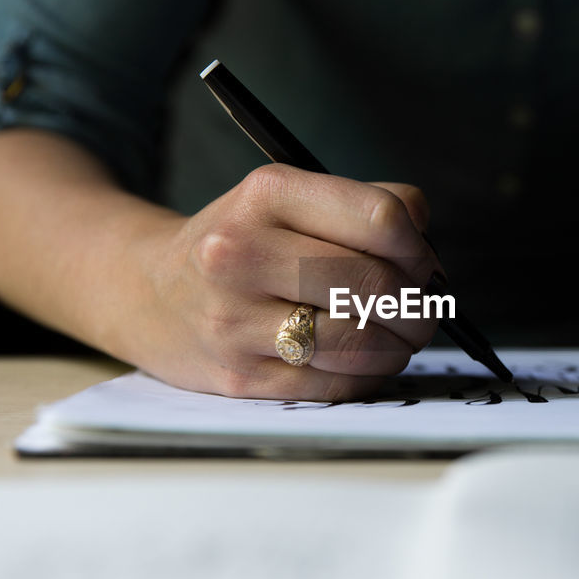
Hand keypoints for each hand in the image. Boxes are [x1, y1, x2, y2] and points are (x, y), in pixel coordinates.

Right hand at [120, 164, 442, 400]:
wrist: (151, 293)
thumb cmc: (247, 243)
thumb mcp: (292, 199)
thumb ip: (371, 204)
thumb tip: (427, 244)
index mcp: (267, 194)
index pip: (381, 219)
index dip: (419, 248)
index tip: (422, 263)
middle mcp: (240, 253)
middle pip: (376, 284)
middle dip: (419, 304)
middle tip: (423, 309)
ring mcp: (234, 320)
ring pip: (362, 341)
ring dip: (400, 345)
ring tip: (399, 336)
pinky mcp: (238, 377)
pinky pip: (337, 384)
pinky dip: (369, 374)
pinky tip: (366, 360)